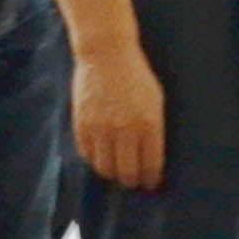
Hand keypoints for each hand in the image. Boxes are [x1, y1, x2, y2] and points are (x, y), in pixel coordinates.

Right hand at [73, 44, 166, 190]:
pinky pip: (88, 154)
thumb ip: (155, 129)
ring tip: (116, 171)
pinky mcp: (82, 124)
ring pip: (105, 168)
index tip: (151, 183)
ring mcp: (102, 128)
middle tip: (133, 181)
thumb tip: (152, 158)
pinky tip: (101, 156)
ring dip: (112, 174)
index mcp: (149, 123)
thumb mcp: (156, 100)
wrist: (106, 54)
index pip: (151, 164)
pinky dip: (95, 160)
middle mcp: (125, 129)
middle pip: (127, 172)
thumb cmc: (136, 76)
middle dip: (132, 181)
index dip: (151, 178)